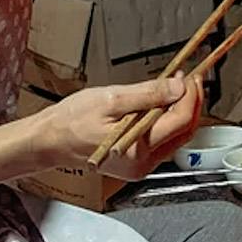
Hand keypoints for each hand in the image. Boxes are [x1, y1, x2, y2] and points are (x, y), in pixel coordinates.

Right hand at [35, 75, 203, 180]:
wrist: (49, 140)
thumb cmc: (71, 121)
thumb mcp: (111, 100)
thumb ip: (148, 94)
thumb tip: (178, 87)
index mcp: (137, 150)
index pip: (181, 121)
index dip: (191, 96)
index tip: (191, 76)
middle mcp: (142, 164)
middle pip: (184, 131)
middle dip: (190, 102)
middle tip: (189, 78)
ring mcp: (140, 165)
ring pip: (175, 136)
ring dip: (180, 110)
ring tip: (176, 86)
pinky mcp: (136, 161)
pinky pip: (162, 139)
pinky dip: (167, 119)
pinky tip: (162, 102)